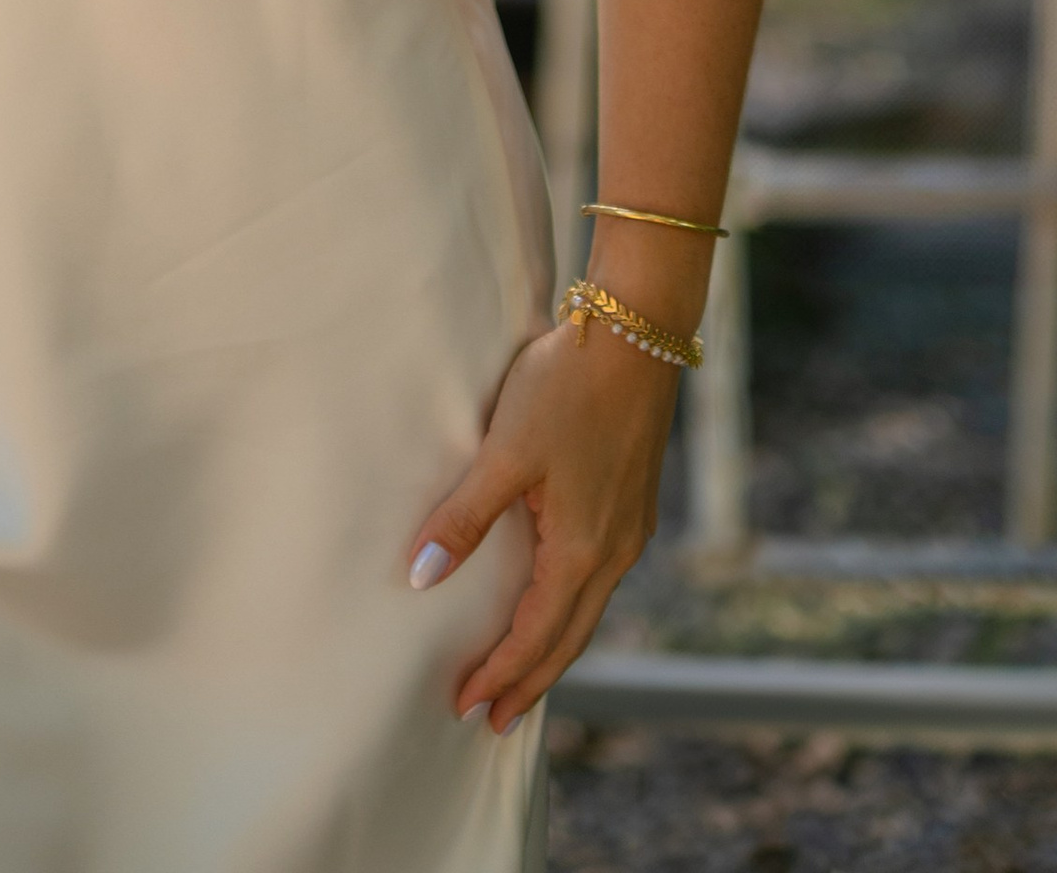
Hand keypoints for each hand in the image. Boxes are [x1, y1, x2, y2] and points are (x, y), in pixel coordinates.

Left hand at [408, 314, 677, 731]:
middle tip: (493, 721)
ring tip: (521, 677)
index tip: (465, 705)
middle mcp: (614, 552)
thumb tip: (421, 577)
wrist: (635, 336)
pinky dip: (572, 611)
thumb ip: (464, 516)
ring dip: (552, 649)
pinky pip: (600, 581)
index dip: (500, 674)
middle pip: (568, 639)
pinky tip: (555, 603)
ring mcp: (630, 530)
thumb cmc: (566, 388)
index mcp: (582, 550)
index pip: (534, 634)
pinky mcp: (633, 506)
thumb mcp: (505, 452)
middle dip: (529, 681)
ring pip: (587, 612)